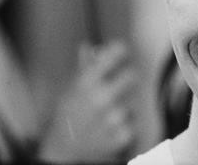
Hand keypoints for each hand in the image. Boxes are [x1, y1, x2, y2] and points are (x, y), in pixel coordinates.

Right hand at [38, 40, 136, 162]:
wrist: (63, 152)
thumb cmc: (65, 116)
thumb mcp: (69, 89)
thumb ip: (82, 68)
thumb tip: (87, 46)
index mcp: (86, 83)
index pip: (114, 55)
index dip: (120, 51)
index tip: (122, 52)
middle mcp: (101, 98)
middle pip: (132, 75)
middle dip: (128, 78)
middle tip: (121, 84)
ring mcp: (113, 118)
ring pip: (134, 100)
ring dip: (125, 104)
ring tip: (109, 112)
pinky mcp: (122, 135)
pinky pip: (134, 121)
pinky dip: (126, 124)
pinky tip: (111, 126)